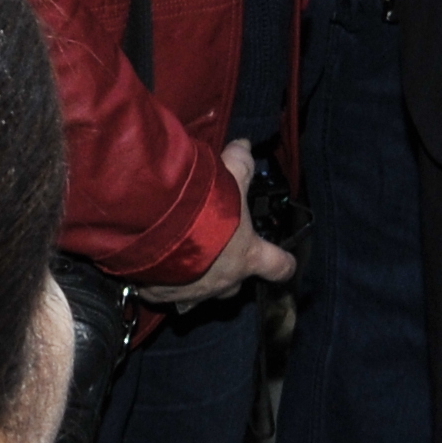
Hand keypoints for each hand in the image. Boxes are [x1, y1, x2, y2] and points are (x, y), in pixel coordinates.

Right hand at [140, 140, 297, 306]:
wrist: (157, 227)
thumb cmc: (205, 205)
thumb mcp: (230, 177)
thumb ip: (241, 163)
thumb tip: (245, 146)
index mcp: (248, 255)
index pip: (279, 266)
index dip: (283, 262)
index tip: (285, 261)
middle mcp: (225, 281)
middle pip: (236, 284)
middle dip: (230, 270)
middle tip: (218, 249)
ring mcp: (194, 294)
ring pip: (203, 291)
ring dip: (197, 276)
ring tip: (182, 254)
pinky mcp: (163, 297)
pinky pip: (168, 292)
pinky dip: (165, 281)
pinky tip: (156, 262)